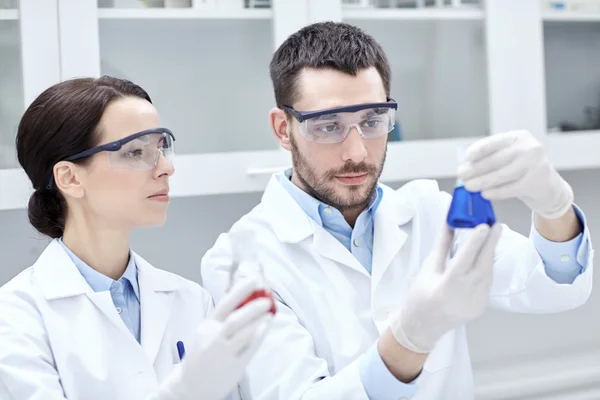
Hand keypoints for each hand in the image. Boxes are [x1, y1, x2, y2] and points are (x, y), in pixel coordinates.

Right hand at [157, 279, 272, 399]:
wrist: (190, 385)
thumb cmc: (202, 355)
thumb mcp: (206, 332)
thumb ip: (222, 319)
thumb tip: (245, 300)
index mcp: (207, 326)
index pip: (225, 304)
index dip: (240, 291)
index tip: (253, 281)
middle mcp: (214, 338)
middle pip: (235, 318)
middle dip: (253, 307)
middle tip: (266, 299)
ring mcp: (224, 352)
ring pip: (243, 333)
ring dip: (259, 320)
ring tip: (269, 312)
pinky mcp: (234, 365)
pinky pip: (249, 348)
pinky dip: (259, 335)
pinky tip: (266, 326)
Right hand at [390, 223, 501, 353]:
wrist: (423, 328)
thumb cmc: (419, 297)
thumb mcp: (427, 269)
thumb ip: (442, 246)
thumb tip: (449, 223)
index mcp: (446, 288)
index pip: (463, 261)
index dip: (475, 242)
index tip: (484, 226)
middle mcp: (464, 297)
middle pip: (482, 265)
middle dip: (491, 243)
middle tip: (496, 224)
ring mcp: (476, 304)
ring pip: (488, 273)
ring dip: (490, 254)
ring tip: (493, 235)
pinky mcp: (481, 306)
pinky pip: (487, 282)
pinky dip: (487, 267)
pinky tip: (487, 255)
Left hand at [458, 130, 572, 218]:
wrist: (548, 187)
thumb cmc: (523, 171)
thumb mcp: (510, 158)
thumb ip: (491, 159)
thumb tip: (466, 166)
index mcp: (519, 138)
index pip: (495, 142)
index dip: (479, 150)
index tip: (466, 158)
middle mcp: (529, 148)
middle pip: (496, 160)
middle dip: (476, 169)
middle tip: (462, 176)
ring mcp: (535, 164)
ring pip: (502, 175)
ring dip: (482, 182)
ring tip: (470, 187)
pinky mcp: (537, 182)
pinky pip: (511, 188)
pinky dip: (495, 192)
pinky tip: (485, 194)